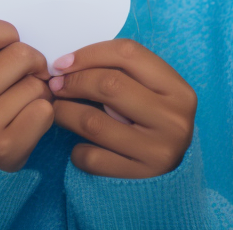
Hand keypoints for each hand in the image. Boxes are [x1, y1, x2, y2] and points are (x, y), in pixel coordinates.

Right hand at [0, 18, 54, 171]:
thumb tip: (25, 43)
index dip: (3, 34)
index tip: (4, 49)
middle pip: (20, 54)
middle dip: (29, 62)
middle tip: (21, 76)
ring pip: (36, 84)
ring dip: (36, 90)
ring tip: (18, 102)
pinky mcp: (6, 150)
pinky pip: (44, 111)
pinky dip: (41, 113)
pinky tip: (24, 120)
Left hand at [49, 38, 195, 177]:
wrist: (175, 176)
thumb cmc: (153, 120)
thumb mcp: (150, 91)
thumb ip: (120, 72)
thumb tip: (65, 66)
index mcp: (177, 89)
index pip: (127, 54)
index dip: (88, 54)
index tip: (62, 63)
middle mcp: (173, 119)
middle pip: (109, 84)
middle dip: (73, 81)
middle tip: (55, 86)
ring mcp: (159, 152)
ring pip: (94, 123)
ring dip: (65, 112)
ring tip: (57, 109)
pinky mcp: (141, 178)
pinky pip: (93, 158)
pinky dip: (77, 150)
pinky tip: (79, 145)